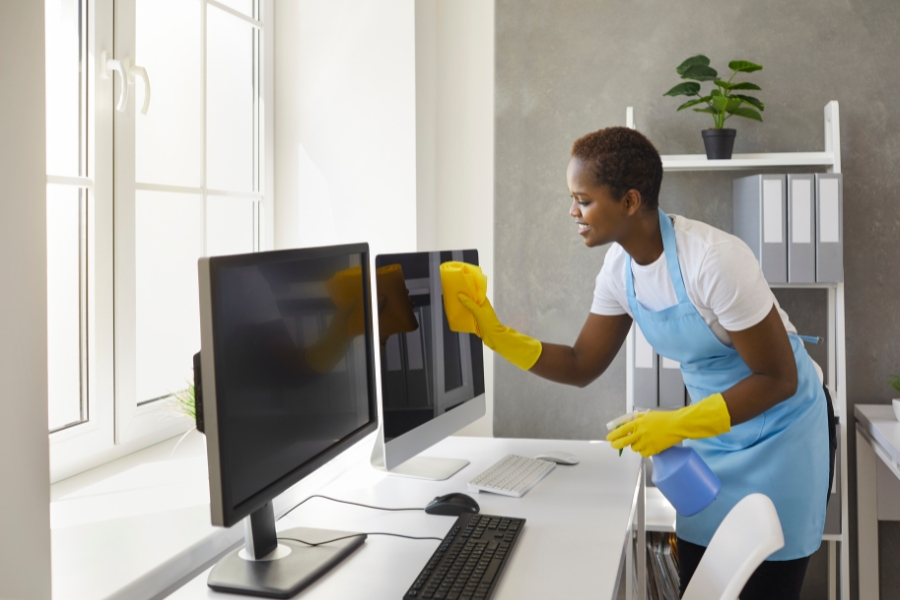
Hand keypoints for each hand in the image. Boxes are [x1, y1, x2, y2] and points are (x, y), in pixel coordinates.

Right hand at [457, 294, 541, 370]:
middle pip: (471, 298)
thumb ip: (470, 303)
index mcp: (484, 301)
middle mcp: (481, 305)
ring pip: (469, 306)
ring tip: (452, 301)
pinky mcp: (476, 319)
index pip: (475, 291)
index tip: (459, 285)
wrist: (494, 337)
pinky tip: (456, 311)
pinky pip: (468, 313)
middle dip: (463, 296)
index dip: (468, 288)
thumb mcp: (478, 312)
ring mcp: (478, 312)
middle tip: (453, 292)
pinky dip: (463, 312)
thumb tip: (460, 295)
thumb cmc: (489, 323)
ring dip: (462, 304)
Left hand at [606, 393, 730, 456]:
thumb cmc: (665, 418)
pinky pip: (643, 453)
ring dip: (635, 446)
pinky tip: (648, 446)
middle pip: (623, 442)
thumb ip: (638, 420)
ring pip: (634, 448)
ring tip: (641, 441)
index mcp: (638, 423)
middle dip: (617, 444)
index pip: (622, 430)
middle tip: (614, 445)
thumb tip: (628, 424)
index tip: (609, 438)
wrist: (678, 425)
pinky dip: (644, 451)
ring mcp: (646, 442)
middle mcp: (640, 433)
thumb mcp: (648, 416)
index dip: (614, 435)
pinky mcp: (653, 449)